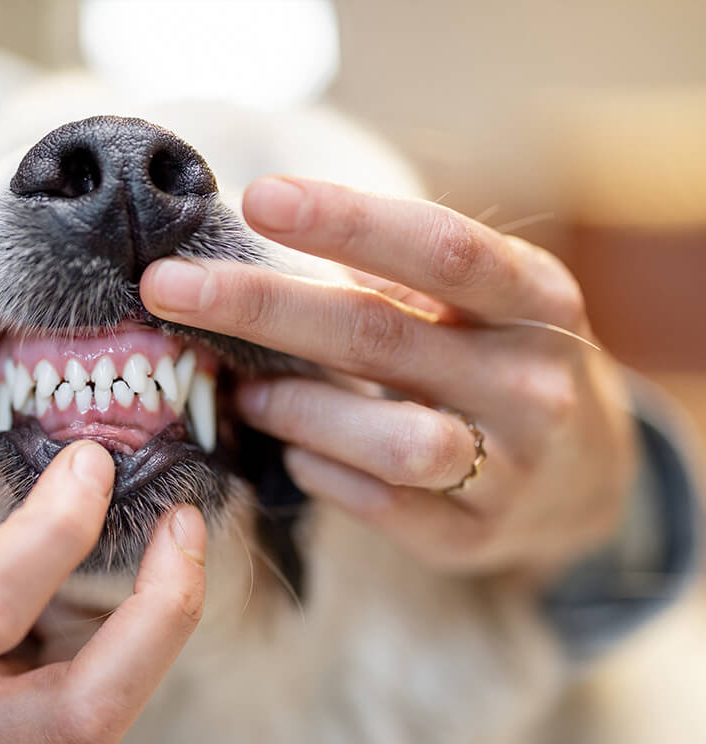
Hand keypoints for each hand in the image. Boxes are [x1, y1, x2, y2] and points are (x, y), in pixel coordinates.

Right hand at [0, 315, 205, 743]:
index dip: (50, 532)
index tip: (89, 457)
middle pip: (84, 710)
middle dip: (160, 614)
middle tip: (185, 521)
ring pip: (109, 715)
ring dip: (165, 625)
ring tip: (181, 536)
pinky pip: (98, 703)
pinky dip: (135, 636)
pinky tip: (132, 571)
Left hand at [140, 176, 636, 578]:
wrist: (586, 479)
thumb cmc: (497, 362)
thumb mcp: (478, 305)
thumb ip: (394, 277)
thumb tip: (260, 235)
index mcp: (537, 299)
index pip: (441, 249)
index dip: (348, 220)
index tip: (257, 197)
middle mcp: (533, 381)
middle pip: (381, 336)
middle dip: (261, 307)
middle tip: (166, 287)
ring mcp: (510, 468)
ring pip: (387, 438)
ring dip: (294, 409)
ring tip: (245, 392)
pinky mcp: (472, 535)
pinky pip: (376, 504)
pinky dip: (318, 472)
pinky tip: (294, 452)